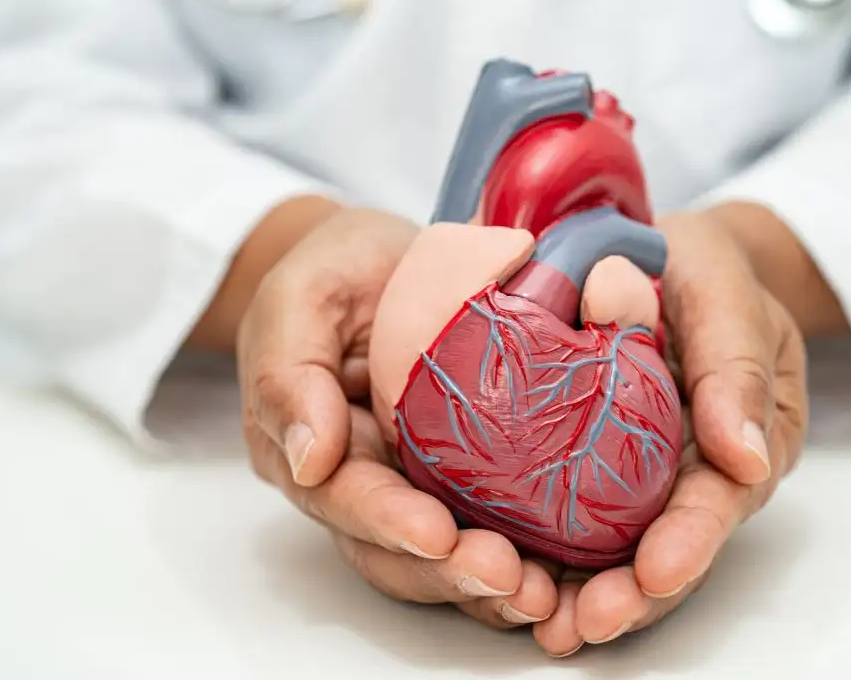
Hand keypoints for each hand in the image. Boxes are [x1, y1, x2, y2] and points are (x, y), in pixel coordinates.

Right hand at [236, 207, 558, 627]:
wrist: (384, 258)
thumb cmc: (335, 269)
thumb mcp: (300, 296)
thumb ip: (287, 373)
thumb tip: (307, 458)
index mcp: (310, 446)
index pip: (344, 498)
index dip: (388, 522)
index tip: (436, 533)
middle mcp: (362, 480)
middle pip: (394, 550)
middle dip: (448, 573)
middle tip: (510, 577)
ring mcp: (414, 481)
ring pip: (441, 555)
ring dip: (487, 582)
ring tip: (543, 591)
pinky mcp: (464, 473)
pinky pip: (487, 524)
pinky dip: (523, 552)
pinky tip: (563, 568)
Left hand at [531, 204, 810, 656]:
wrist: (657, 253)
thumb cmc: (703, 269)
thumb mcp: (729, 293)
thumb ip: (737, 363)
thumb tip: (749, 454)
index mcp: (741, 437)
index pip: (720, 499)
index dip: (690, 542)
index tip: (653, 572)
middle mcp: (689, 469)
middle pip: (667, 546)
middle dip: (632, 594)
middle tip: (583, 624)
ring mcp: (636, 473)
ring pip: (617, 548)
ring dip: (584, 593)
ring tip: (546, 626)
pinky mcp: (585, 464)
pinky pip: (568, 516)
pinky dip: (546, 553)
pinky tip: (511, 578)